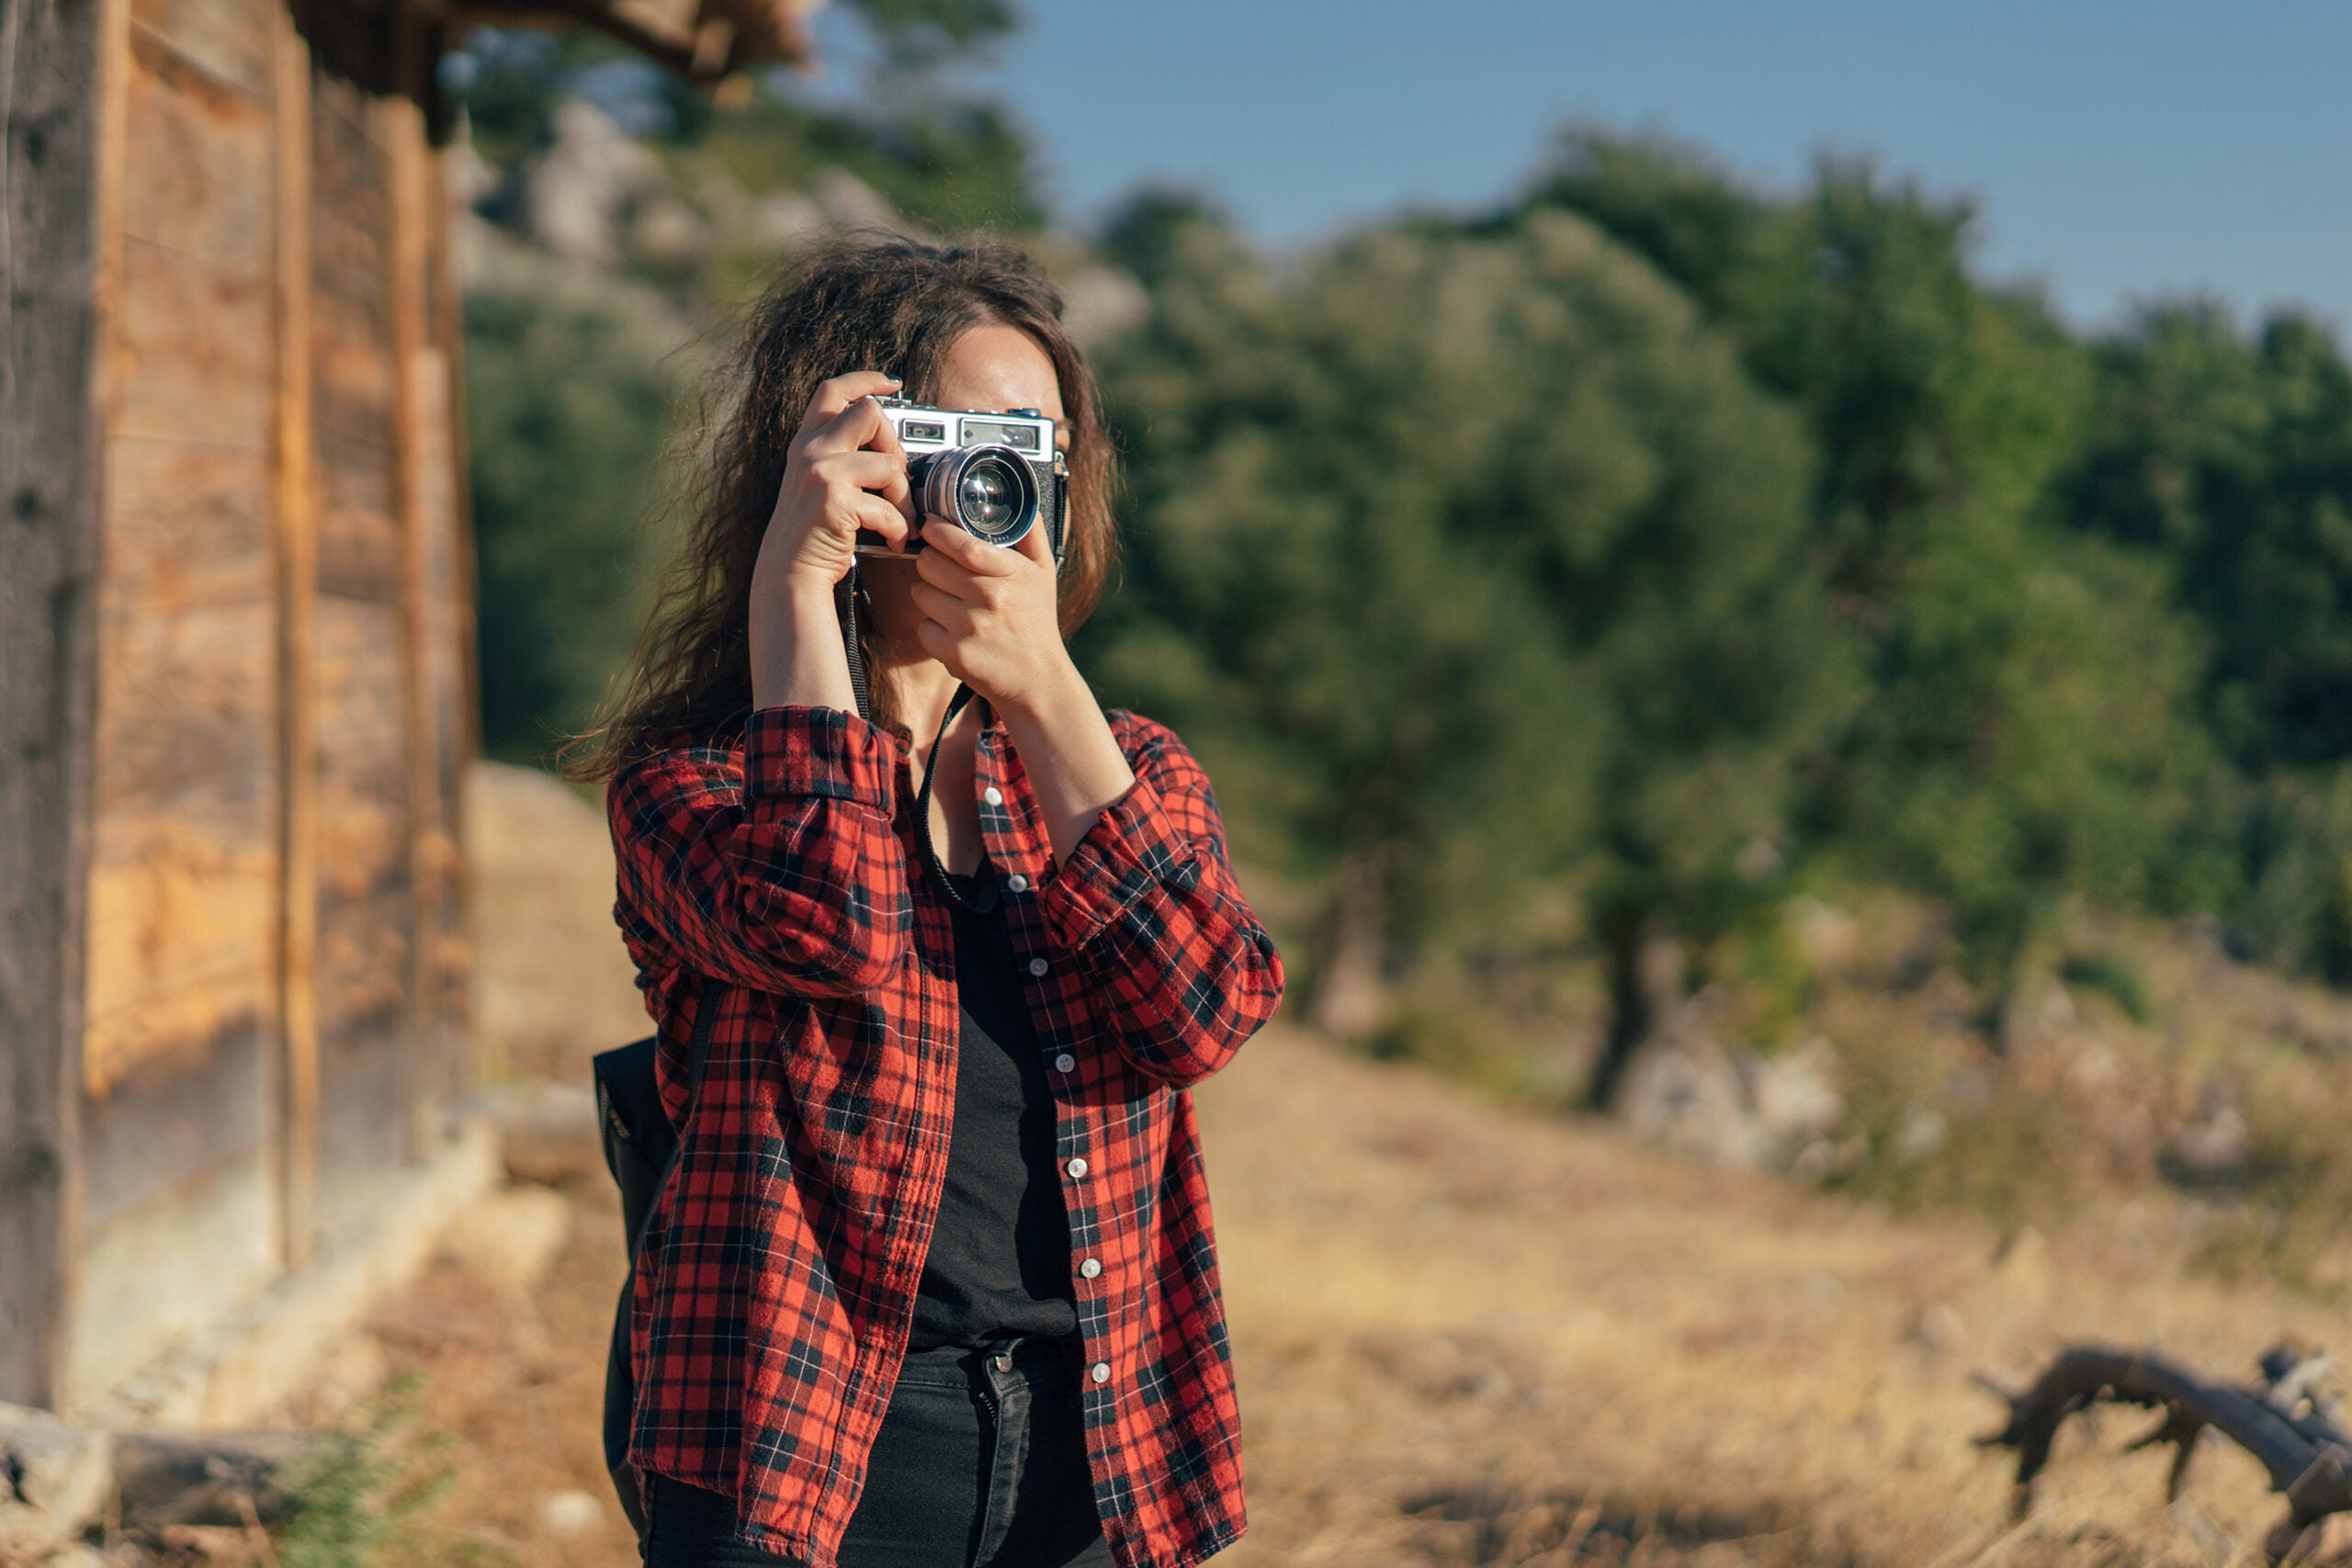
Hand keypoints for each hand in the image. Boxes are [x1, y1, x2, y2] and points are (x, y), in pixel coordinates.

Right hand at [753, 372, 919, 601]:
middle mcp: (811, 450)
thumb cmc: (811, 532)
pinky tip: (894, 541)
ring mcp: (821, 473)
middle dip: (896, 444)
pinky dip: (899, 529)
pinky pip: (888, 507)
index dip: (866, 379)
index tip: (892, 383)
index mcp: (807, 441)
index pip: (834, 391)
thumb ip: (840, 455)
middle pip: (870, 412)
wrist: (789, 572)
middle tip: (897, 480)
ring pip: (890, 463)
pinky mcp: (834, 500)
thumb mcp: (816, 482)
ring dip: (904, 497)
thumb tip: (889, 445)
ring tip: (901, 520)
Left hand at [907, 512, 1072, 710]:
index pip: (963, 545)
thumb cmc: (1037, 622)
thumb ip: (1032, 534)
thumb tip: (1024, 498)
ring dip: (928, 595)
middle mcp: (990, 598)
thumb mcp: (1044, 574)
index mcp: (1011, 574)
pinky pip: (922, 627)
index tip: (929, 526)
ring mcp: (971, 627)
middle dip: (930, 563)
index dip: (937, 532)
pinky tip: (951, 631)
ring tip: (950, 602)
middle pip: (930, 564)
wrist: (1038, 681)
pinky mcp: (955, 654)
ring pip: (920, 594)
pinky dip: (931, 630)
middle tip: (941, 570)